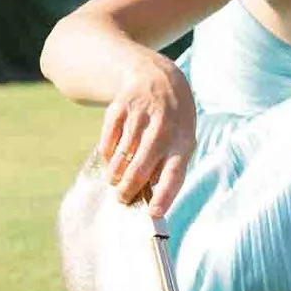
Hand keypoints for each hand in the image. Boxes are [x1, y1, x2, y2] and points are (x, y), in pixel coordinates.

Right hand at [98, 56, 194, 213]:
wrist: (158, 77)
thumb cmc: (172, 122)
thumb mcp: (181, 140)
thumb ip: (168, 166)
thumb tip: (146, 196)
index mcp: (183, 141)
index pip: (175, 173)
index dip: (165, 194)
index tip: (153, 212)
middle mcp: (163, 128)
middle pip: (140, 168)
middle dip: (127, 190)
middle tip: (123, 199)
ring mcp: (140, 116)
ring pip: (120, 159)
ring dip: (116, 176)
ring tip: (117, 180)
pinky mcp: (120, 108)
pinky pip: (107, 144)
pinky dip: (108, 156)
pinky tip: (114, 157)